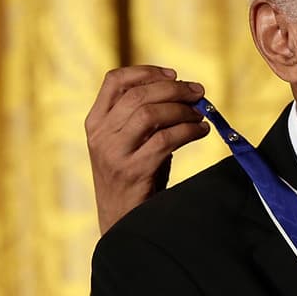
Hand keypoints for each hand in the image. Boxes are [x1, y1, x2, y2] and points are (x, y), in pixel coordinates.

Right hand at [85, 66, 210, 232]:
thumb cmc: (134, 177)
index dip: (146, 72)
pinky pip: (165, 140)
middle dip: (174, 89)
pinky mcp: (132, 171)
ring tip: (200, 115)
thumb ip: (145, 117)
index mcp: (95, 122)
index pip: (113, 81)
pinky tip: (201, 131)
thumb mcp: (130, 142)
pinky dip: (189, 130)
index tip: (173, 74)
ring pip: (149, 114)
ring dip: (182, 110)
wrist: (123, 223)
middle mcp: (100, 135)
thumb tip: (185, 92)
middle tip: (198, 92)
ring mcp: (113, 153)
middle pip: (138, 95)